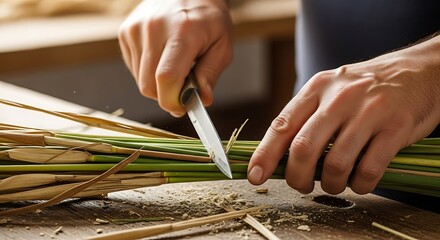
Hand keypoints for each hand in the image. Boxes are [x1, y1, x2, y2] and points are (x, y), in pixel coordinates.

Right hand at [118, 0, 232, 116]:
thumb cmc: (208, 17)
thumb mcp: (222, 44)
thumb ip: (211, 74)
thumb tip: (202, 100)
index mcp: (182, 32)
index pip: (167, 78)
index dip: (173, 101)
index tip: (183, 107)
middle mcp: (154, 29)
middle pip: (149, 86)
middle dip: (166, 95)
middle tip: (183, 88)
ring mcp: (136, 29)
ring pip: (140, 80)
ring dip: (158, 84)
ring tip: (175, 64)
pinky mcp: (126, 31)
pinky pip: (134, 68)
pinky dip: (148, 71)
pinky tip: (162, 56)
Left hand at [248, 36, 439, 194]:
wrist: (416, 72)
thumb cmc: (364, 88)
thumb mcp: (329, 89)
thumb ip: (305, 117)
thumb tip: (277, 154)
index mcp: (317, 88)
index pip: (282, 125)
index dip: (264, 155)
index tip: (254, 176)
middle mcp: (339, 98)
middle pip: (304, 148)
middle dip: (296, 177)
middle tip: (301, 186)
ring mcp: (369, 113)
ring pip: (336, 164)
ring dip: (330, 185)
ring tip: (334, 184)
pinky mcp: (395, 128)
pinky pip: (369, 170)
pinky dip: (359, 185)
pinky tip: (358, 181)